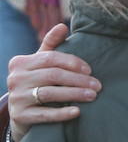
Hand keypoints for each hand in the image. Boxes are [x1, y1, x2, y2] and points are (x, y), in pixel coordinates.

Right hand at [7, 24, 97, 141]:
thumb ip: (51, 44)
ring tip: (93, 96)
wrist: (22, 112)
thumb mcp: (40, 63)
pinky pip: (44, 114)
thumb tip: (63, 25)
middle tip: (98, 86)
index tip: (90, 70)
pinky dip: (61, 113)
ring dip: (74, 94)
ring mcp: (16, 98)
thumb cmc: (37, 82)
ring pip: (49, 93)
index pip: (51, 58)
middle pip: (53, 75)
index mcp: (20, 62)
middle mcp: (15, 78)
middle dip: (78, 80)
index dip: (73, 63)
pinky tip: (77, 112)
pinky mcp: (20, 115)